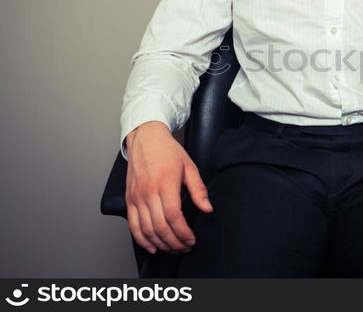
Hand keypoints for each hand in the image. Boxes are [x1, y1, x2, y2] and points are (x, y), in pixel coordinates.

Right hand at [124, 121, 213, 253]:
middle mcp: (148, 192)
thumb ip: (199, 189)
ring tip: (173, 248)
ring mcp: (136, 197)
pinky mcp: (129, 199)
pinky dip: (142, 239)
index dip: (183, 233)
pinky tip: (153, 246)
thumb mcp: (189, 166)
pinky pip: (133, 225)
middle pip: (160, 227)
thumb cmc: (168, 151)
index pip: (173, 216)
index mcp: (165, 183)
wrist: (145, 139)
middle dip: (174, 242)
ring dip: (160, 244)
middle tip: (185, 247)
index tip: (192, 240)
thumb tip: (207, 208)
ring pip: (146, 229)